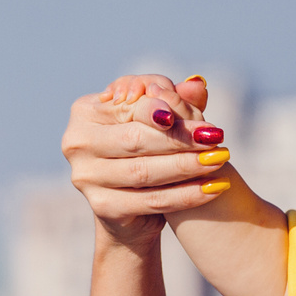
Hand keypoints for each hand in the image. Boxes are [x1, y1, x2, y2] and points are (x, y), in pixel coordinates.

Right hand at [61, 72, 234, 244]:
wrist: (134, 209)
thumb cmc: (145, 153)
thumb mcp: (157, 123)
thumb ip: (175, 102)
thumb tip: (198, 85)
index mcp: (85, 111)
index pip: (132, 105)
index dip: (168, 109)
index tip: (201, 117)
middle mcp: (76, 142)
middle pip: (136, 139)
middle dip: (180, 139)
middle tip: (216, 138)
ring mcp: (85, 176)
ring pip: (144, 171)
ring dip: (186, 166)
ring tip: (219, 160)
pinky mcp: (101, 207)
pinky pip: (151, 200)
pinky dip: (185, 195)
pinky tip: (212, 189)